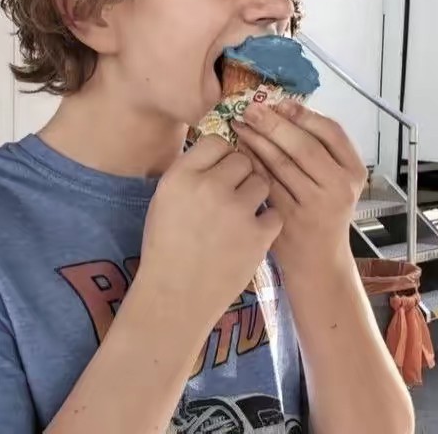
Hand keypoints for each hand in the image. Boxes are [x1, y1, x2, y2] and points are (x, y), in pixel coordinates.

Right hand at [137, 135, 282, 329]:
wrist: (175, 296)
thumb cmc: (166, 245)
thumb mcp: (164, 199)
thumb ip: (190, 170)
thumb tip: (219, 148)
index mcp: (181, 176)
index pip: (216, 141)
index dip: (220, 155)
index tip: (218, 171)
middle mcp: (209, 187)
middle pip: (242, 159)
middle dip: (239, 174)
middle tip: (229, 195)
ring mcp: (236, 211)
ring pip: (261, 182)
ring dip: (254, 195)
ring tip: (237, 216)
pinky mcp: (257, 236)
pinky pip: (273, 212)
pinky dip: (265, 221)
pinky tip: (248, 233)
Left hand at [232, 100, 367, 275]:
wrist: (318, 261)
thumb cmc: (321, 212)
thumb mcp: (331, 180)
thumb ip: (317, 150)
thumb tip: (281, 109)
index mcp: (353, 171)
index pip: (332, 132)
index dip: (303, 114)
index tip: (279, 103)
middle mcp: (339, 187)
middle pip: (304, 146)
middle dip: (273, 123)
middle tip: (250, 108)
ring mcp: (315, 205)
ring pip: (282, 164)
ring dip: (257, 141)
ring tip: (239, 125)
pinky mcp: (289, 218)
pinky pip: (266, 183)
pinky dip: (251, 164)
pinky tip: (239, 152)